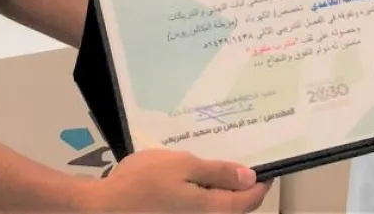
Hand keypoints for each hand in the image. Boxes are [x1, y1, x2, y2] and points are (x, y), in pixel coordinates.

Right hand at [83, 148, 270, 212]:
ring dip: (222, 191)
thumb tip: (249, 177)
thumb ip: (218, 172)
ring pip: (216, 208)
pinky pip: (199, 208)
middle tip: (243, 163)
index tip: (268, 168)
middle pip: (235, 208)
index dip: (261, 184)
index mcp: (213, 209)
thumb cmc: (145, 182)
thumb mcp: (184, 165)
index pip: (249, 200)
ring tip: (217, 166)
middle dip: (243, 188)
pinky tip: (193, 178)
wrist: (105, 207)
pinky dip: (204, 194)